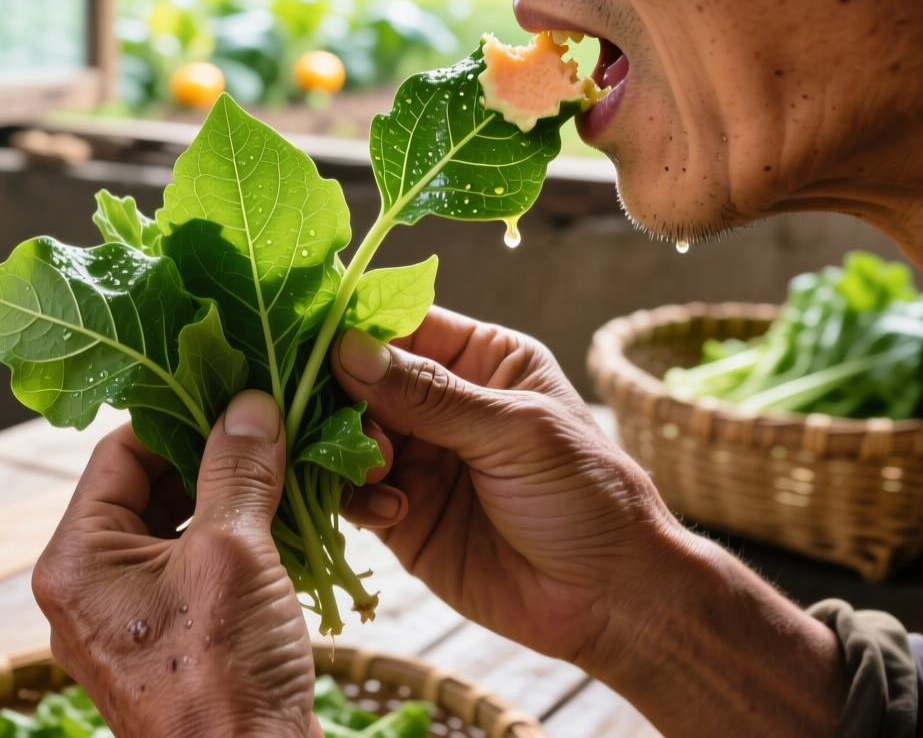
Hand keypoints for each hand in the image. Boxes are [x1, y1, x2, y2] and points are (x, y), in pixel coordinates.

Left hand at [33, 391, 320, 737]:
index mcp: (73, 560)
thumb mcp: (233, 553)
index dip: (182, 415)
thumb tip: (249, 405)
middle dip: (218, 460)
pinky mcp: (166, 647)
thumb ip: (237, 470)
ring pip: (180, 531)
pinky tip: (292, 529)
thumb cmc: (224, 675)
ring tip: (292, 475)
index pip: (120, 452)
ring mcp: (125, 622)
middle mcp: (85, 589)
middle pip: (151, 489)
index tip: (238, 395)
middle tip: (275, 430)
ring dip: (236, 503)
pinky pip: (195, 574)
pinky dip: (239, 548)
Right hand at [332, 307, 848, 736]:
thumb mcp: (515, 432)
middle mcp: (441, 404)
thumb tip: (349, 349)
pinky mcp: (402, 516)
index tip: (314, 336)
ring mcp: (419, 459)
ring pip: (348, 437)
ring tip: (380, 468)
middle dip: (343, 395)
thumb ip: (430, 394)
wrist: (609, 598)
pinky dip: (356, 497)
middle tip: (351, 421)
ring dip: (349, 449)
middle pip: (360, 379)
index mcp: (481, 359)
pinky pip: (353, 493)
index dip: (356, 327)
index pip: (402, 324)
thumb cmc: (587, 497)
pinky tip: (393, 510)